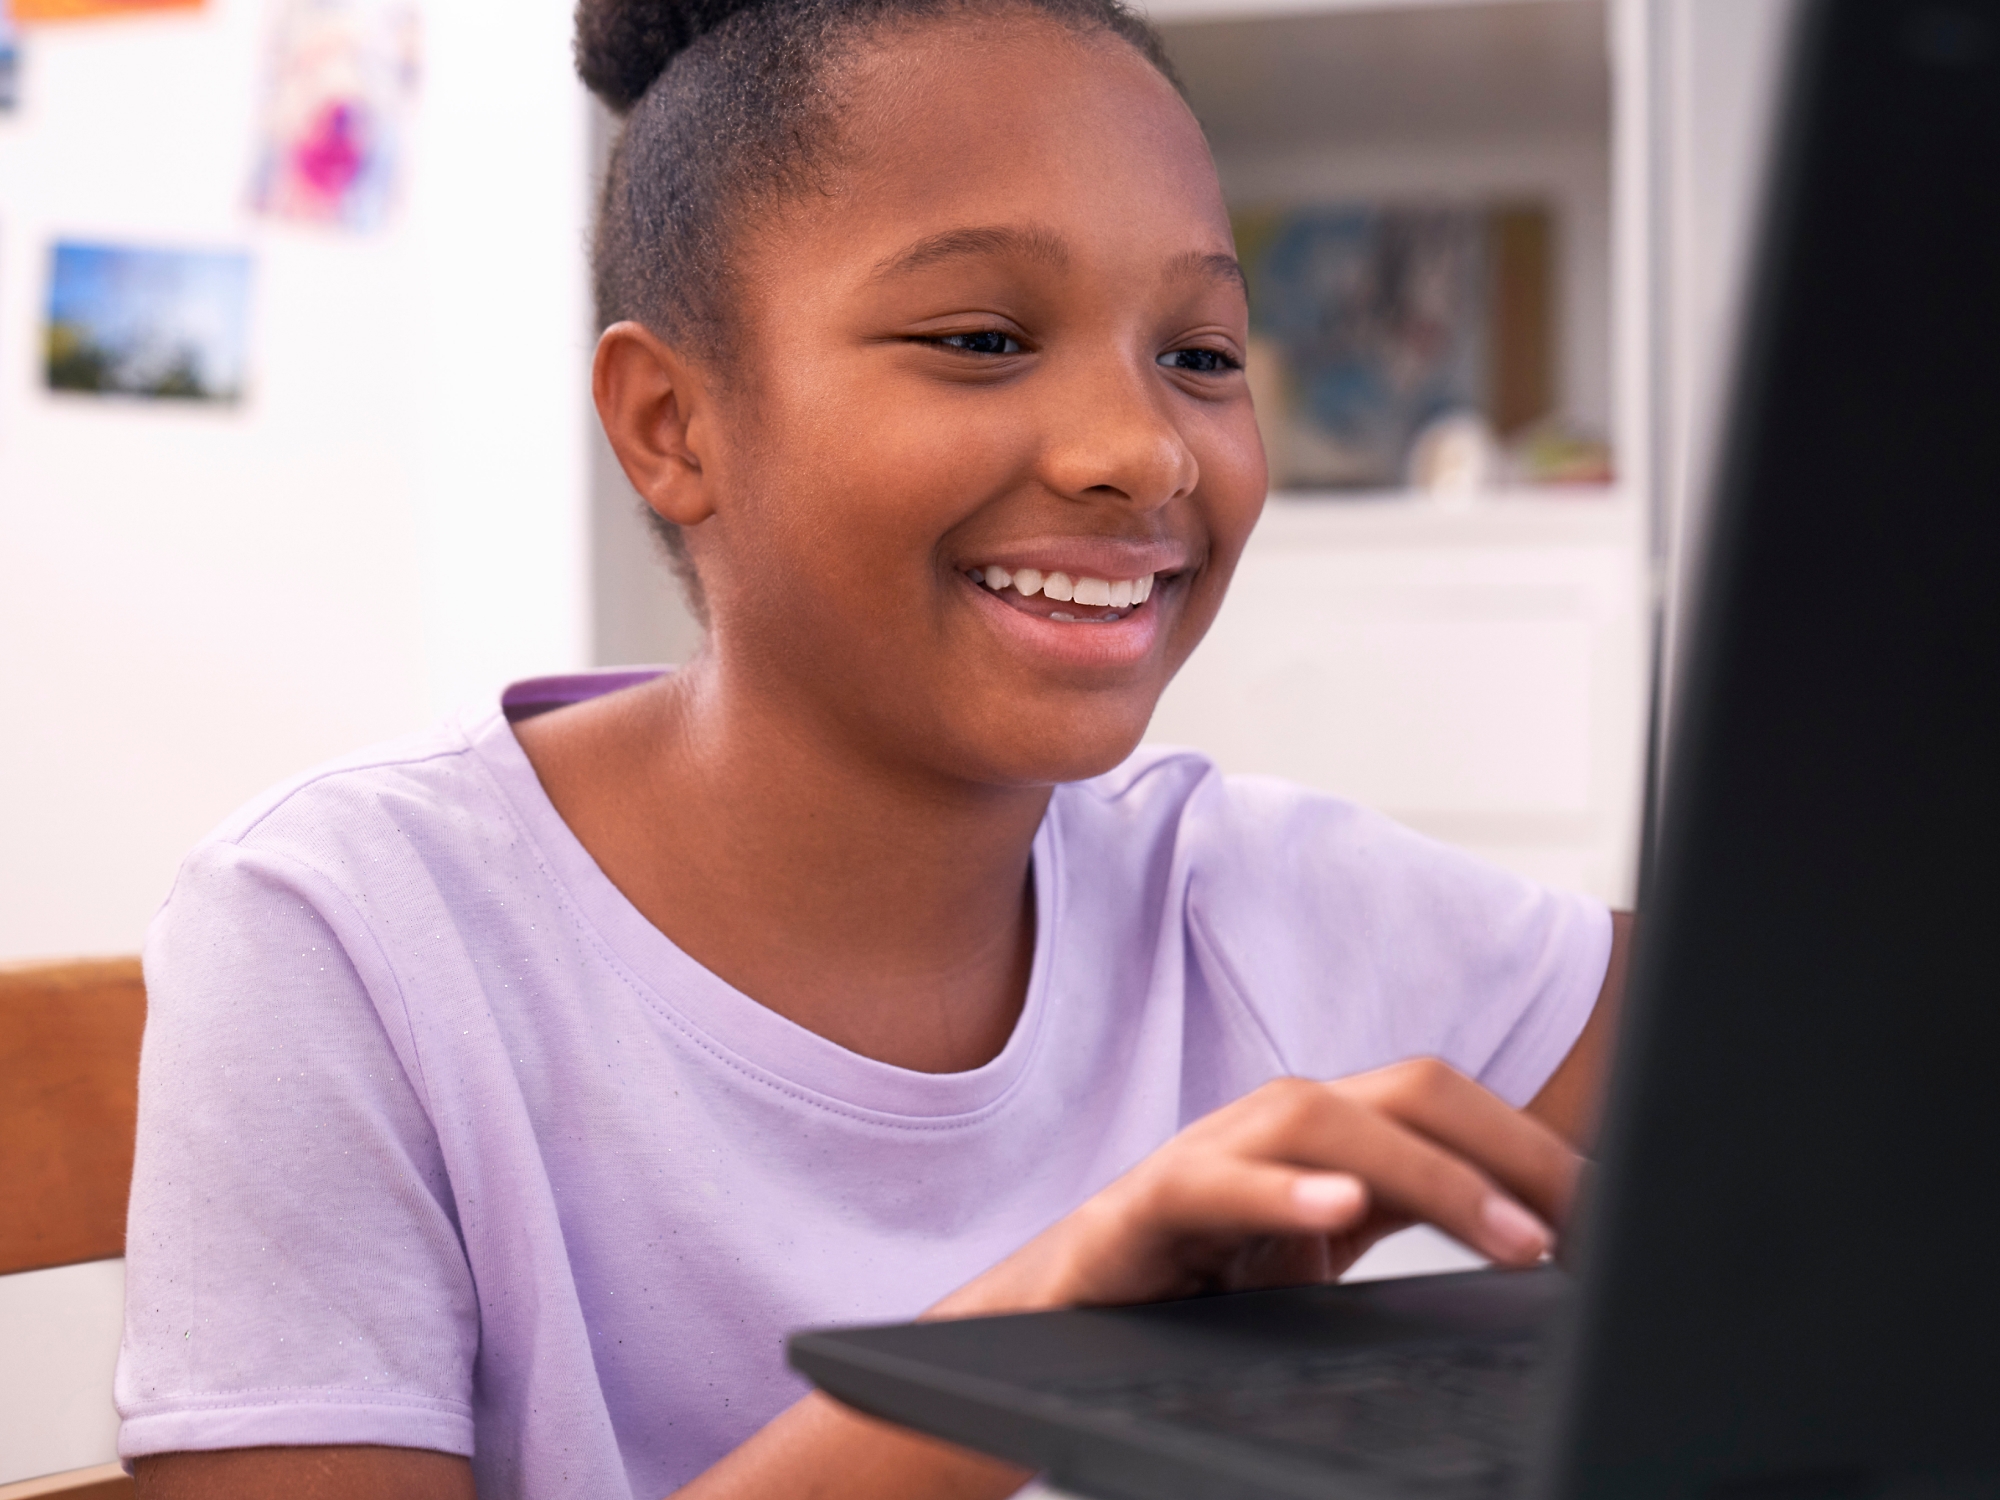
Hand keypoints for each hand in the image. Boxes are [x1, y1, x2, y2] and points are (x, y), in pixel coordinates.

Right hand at [933, 1058, 1580, 1316]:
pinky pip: (1208, 1183)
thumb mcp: (1317, 1264)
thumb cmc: (1191, 1290)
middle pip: (1405, 1089)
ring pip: (1320, 1118)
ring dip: (1430, 1173)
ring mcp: (1208, 1158)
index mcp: (1325, 1141)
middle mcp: (1272, 1131)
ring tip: (1511, 1236)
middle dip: (1508, 1146)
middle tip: (1588, 1225)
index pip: (1445, 1106)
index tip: (1615, 1210)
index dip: (1533, 1146)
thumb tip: (1525, 1249)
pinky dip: (1280, 1192)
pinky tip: (1339, 1211)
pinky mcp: (1142, 1208)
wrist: (1057, 1321)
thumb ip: (1394, 1235)